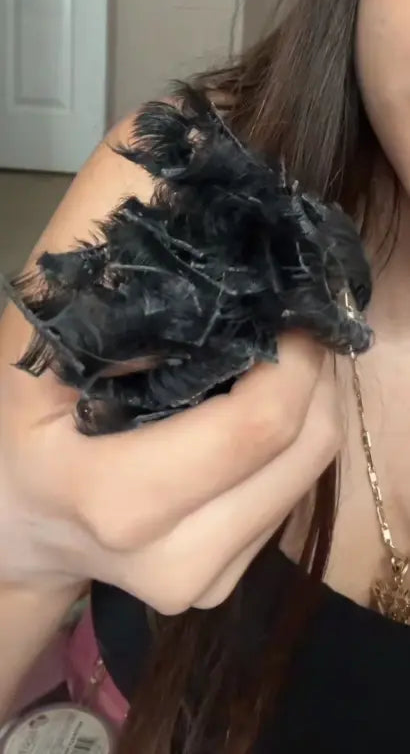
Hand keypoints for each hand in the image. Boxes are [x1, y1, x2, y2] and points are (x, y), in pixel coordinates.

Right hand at [0, 306, 337, 612]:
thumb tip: (188, 248)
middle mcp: (174, 560)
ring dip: (311, 403)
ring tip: (277, 359)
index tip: (290, 303)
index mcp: (117, 500)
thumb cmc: (22, 428)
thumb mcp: (38, 357)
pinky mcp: (224, 585)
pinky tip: (255, 411)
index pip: (255, 426)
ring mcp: (203, 582)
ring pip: (312, 470)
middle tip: (292, 321)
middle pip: (305, 447)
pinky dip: (291, 441)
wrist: (16, 524)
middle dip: (313, 373)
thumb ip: (102, 298)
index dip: (293, 358)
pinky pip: (293, 493)